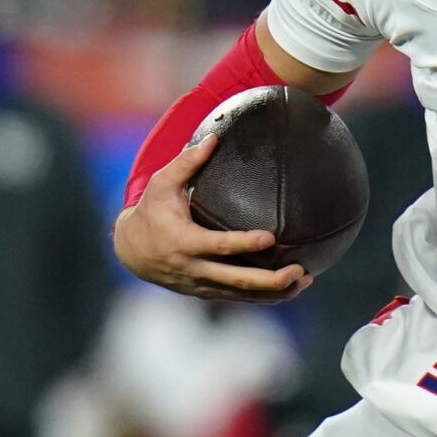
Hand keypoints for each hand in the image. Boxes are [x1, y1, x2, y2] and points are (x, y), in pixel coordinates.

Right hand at [112, 135, 312, 302]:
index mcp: (184, 242)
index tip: (270, 237)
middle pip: (237, 280)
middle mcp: (194, 268)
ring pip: (242, 294)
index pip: (219, 246)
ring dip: (275, 291)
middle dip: (270, 279)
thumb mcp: (161, 185)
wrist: (130, 251)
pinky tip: (292, 288)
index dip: (244, 243)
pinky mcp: (206, 292)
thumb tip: (213, 138)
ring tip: (305, 279)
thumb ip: (186, 163)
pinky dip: (264, 296)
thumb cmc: (151, 211)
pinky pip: (239, 297)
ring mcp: (201, 284)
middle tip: (299, 269)